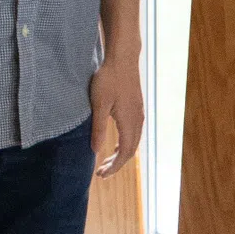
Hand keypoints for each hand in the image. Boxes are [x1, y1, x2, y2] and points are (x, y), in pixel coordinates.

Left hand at [90, 53, 144, 177]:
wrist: (123, 58)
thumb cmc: (109, 79)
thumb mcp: (99, 105)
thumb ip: (98, 129)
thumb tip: (96, 150)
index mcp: (129, 122)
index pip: (125, 153)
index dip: (114, 167)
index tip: (101, 174)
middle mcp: (138, 120)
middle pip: (131, 150)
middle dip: (117, 163)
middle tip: (101, 171)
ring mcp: (139, 114)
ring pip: (134, 141)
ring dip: (121, 153)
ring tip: (106, 160)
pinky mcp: (136, 108)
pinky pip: (134, 132)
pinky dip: (125, 143)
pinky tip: (115, 143)